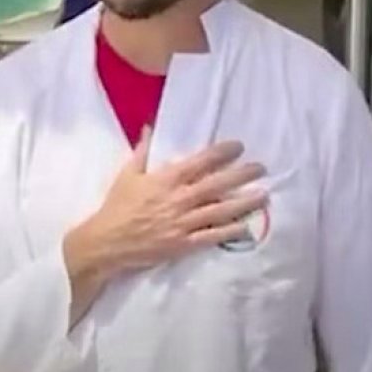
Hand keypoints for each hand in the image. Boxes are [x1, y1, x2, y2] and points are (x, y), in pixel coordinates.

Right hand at [62, 128, 266, 326]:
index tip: (238, 146)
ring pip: (220, 211)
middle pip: (216, 185)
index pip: (199, 162)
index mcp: (165, 180)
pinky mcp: (183, 244)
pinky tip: (246, 226)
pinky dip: (230, 231)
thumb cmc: (117, 206)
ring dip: (244, 202)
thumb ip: (142, 150)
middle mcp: (178, 199)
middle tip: (261, 168)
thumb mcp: (127, 174)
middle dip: (241, 175)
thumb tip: (149, 127)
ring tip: (264, 195)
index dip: (221, 153)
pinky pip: (212, 237)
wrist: (107, 242)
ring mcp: (182, 223)